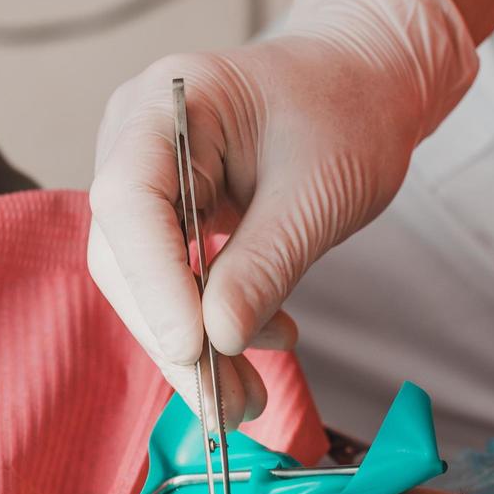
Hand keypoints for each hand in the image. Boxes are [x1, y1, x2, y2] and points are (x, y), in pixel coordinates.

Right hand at [88, 0, 476, 428]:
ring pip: (146, 279)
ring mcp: (149, 175)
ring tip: (250, 401)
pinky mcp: (170, 212)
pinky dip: (215, 322)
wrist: (365, 84)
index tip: (193, 349)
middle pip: (128, 254)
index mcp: (170, 100)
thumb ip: (265, 264)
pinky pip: (175, 278)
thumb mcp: (319, 192)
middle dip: (177, 337)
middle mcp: (138, 135)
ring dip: (196, 347)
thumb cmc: (349, 114)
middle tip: (226, 408)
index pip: (131, 200)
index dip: (155, 283)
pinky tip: (266, 343)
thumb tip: (216, 342)